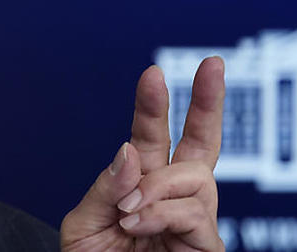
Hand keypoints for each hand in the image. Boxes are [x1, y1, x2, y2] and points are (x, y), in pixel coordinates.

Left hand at [61, 56, 225, 250]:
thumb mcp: (83, 225)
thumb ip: (106, 187)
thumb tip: (130, 151)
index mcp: (138, 187)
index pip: (150, 139)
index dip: (152, 106)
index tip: (153, 73)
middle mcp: (171, 199)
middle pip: (200, 144)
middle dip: (208, 102)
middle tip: (213, 63)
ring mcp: (192, 222)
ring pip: (196, 176)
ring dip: (156, 185)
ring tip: (128, 212)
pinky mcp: (205, 248)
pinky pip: (195, 213)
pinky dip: (162, 212)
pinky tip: (137, 224)